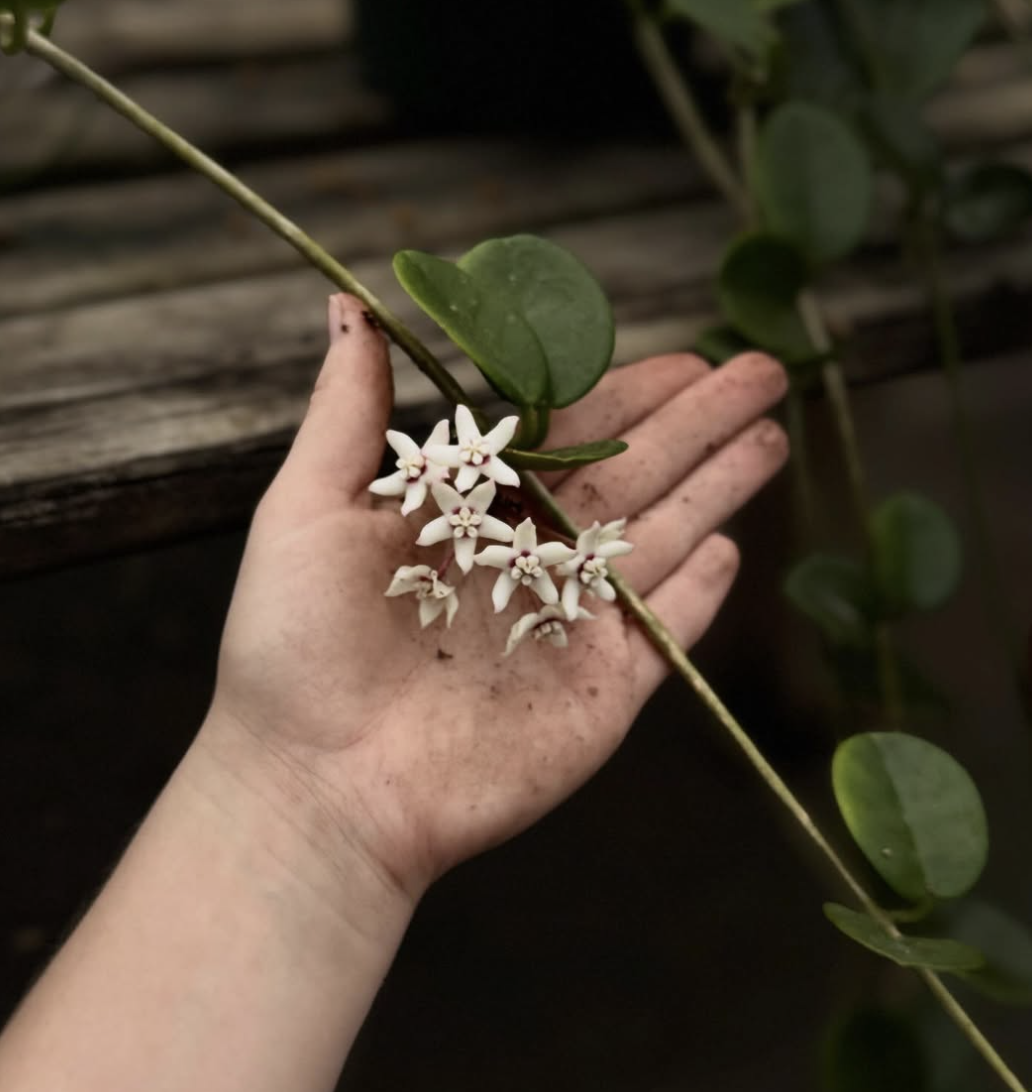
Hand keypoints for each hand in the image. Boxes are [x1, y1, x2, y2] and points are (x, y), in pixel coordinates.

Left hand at [210, 294, 787, 902]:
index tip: (682, 353)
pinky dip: (701, 592)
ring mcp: (570, 626)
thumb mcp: (309, 507)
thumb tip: (347, 304)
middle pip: (634, 473)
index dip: (627, 391)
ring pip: (663, 536)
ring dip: (719, 485)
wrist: (319, 787)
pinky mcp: (601, 693)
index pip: (569, 432)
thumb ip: (350, 410)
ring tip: (772, 433)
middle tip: (761, 370)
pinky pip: (666, 632)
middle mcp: (528, 558)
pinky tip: (736, 547)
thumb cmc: (295, 646)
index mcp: (471, 510)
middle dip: (699, 420)